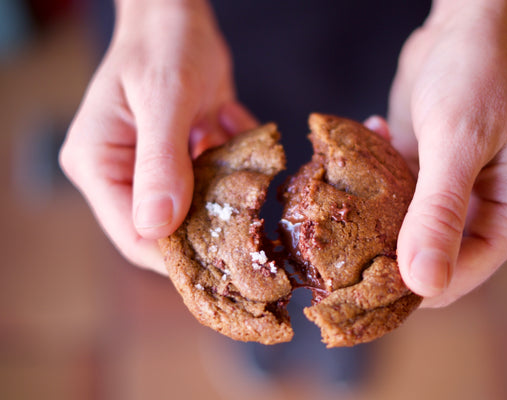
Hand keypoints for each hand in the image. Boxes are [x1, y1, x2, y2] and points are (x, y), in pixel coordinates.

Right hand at [59, 0, 256, 273]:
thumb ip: (162, 161)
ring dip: (226, 197)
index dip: (177, 255)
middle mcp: (119, 173)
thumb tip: (158, 226)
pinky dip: (232, 171)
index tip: (225, 260)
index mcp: (98, 164)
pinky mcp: (177, 161)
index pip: (133, 235)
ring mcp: (149, 169)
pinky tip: (236, 135)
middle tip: (250, 221)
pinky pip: (209, 184)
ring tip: (245, 169)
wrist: (176, 17)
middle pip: (165, 229)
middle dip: (210, 226)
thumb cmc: (164, 44)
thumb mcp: (166, 97)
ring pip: (192, 210)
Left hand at [383, 0, 506, 306]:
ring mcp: (457, 200)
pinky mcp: (430, 180)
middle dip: (382, 249)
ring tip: (354, 179)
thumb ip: (439, 212)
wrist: (467, 27)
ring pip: (405, 234)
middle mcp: (488, 217)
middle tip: (340, 226)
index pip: (455, 279)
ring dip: (374, 213)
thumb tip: (424, 283)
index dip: (405, 283)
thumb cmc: (475, 74)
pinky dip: (377, 181)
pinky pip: (395, 202)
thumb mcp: (456, 142)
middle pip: (427, 262)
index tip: (353, 274)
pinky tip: (375, 138)